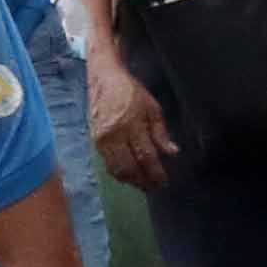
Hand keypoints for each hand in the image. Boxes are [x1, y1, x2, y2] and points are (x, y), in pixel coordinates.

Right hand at [87, 57, 171, 185]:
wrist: (104, 80)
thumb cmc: (132, 93)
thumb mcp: (153, 108)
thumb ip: (161, 133)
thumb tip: (172, 153)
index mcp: (132, 124)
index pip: (146, 157)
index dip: (156, 173)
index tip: (163, 181)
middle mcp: (115, 134)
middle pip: (130, 167)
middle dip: (144, 181)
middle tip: (155, 187)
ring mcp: (102, 139)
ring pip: (117, 169)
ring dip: (131, 181)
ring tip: (143, 184)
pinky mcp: (94, 141)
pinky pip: (107, 164)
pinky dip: (119, 173)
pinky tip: (129, 175)